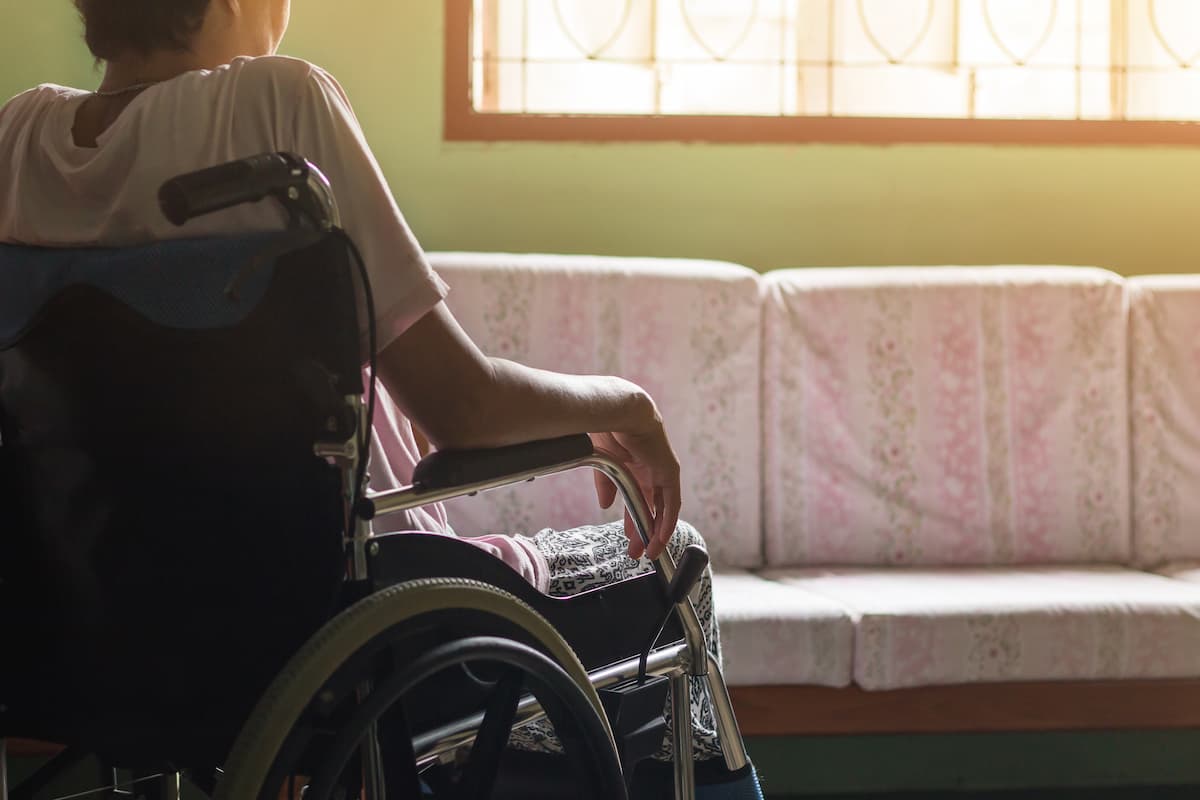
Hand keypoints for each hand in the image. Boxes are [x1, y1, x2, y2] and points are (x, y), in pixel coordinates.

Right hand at [590, 407, 680, 560]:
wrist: (617, 410)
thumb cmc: (607, 428)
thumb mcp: (604, 463)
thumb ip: (606, 486)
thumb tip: (606, 506)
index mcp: (634, 466)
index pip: (638, 499)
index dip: (634, 520)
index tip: (628, 538)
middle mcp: (650, 471)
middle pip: (650, 508)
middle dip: (642, 531)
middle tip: (636, 552)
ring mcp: (661, 471)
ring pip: (662, 509)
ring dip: (656, 532)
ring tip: (649, 552)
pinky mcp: (669, 472)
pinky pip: (671, 503)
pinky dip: (666, 522)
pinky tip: (659, 538)